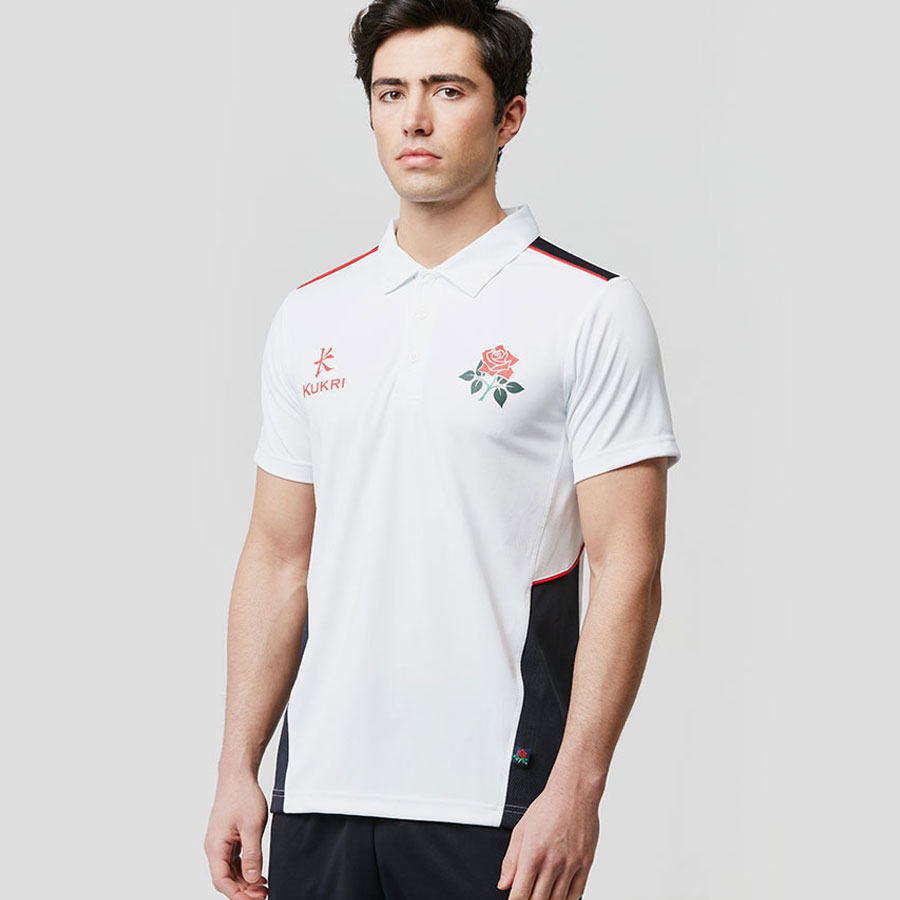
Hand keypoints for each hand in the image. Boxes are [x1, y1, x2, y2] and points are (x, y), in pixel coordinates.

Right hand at [204, 773, 269, 898]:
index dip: (238, 895)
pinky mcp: (228, 837)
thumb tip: (253, 879)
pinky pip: (234, 860)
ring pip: (230, 871)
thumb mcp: (253, 827)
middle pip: (226, 879)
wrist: (238, 775)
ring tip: (264, 887)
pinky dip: (245, 869)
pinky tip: (258, 873)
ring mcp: (221, 842)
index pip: (222, 881)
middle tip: (264, 895)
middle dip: (243, 890)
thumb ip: (253, 854)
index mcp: (216, 846)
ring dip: (245, 881)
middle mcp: (215, 847)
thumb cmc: (242, 795)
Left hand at [496, 783, 599, 899]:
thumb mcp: (521, 830)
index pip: (520, 894)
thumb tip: (504, 883)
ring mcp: (571, 865)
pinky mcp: (585, 864)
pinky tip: (559, 895)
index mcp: (533, 854)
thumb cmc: (548, 808)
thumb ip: (511, 860)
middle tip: (527, 896)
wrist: (574, 793)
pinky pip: (576, 893)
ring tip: (542, 895)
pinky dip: (566, 899)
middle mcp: (552, 863)